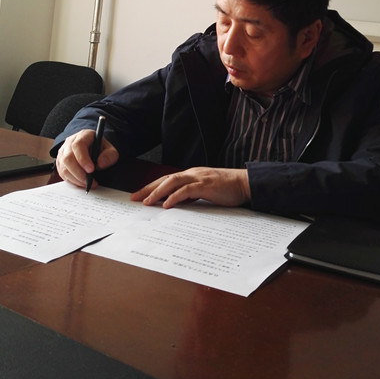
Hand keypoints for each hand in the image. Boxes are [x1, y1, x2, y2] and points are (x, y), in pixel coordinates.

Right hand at [55, 129, 118, 188]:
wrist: (93, 150)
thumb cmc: (100, 149)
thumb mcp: (110, 150)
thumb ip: (109, 156)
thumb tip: (100, 163)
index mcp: (83, 135)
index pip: (78, 145)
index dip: (83, 159)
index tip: (91, 170)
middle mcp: (70, 142)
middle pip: (68, 158)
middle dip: (79, 173)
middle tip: (90, 181)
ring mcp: (63, 153)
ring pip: (64, 168)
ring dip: (76, 179)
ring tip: (88, 184)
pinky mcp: (60, 163)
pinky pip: (62, 174)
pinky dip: (72, 181)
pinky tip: (81, 183)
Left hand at [131, 167, 249, 208]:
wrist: (245, 183)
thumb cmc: (228, 189)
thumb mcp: (205, 192)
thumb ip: (191, 195)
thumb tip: (176, 203)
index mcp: (192, 175)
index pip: (167, 180)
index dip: (152, 187)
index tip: (139, 196)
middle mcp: (192, 174)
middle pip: (165, 179)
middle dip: (148, 189)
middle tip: (134, 199)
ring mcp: (199, 178)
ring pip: (172, 182)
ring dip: (157, 192)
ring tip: (146, 203)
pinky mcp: (206, 185)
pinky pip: (186, 190)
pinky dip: (174, 197)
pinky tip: (166, 205)